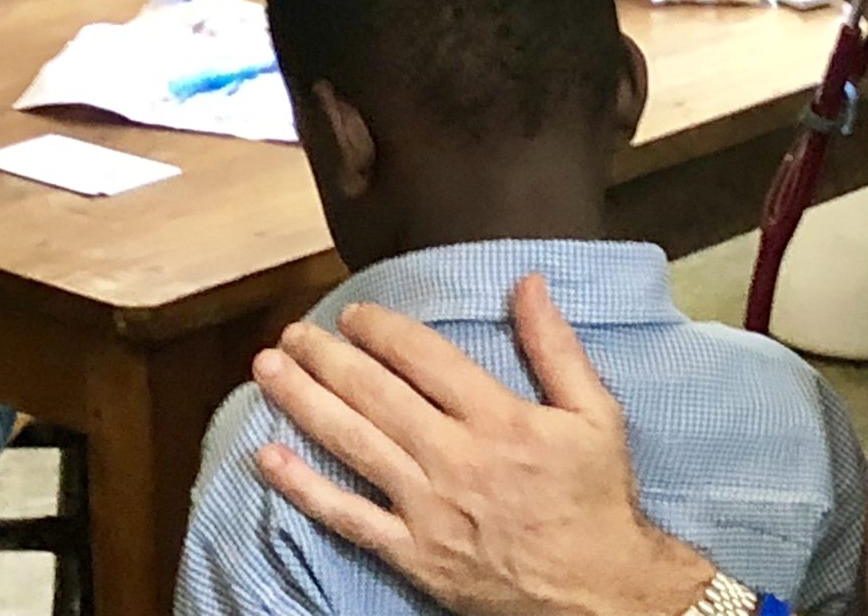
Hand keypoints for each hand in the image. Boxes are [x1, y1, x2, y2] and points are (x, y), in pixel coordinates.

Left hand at [251, 274, 714, 615]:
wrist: (599, 593)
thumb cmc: (596, 498)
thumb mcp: (596, 414)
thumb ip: (556, 347)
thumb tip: (528, 282)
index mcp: (498, 419)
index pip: (424, 358)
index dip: (382, 330)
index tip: (354, 314)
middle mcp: (454, 458)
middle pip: (376, 395)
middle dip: (327, 357)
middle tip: (294, 331)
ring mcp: (427, 509)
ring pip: (353, 444)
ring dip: (304, 402)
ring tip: (268, 369)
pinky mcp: (413, 554)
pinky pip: (349, 518)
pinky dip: (305, 489)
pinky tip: (269, 458)